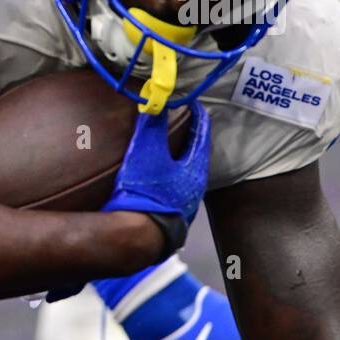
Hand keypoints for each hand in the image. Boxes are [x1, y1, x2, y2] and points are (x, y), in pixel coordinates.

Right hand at [102, 103, 209, 256]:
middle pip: (195, 157)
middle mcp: (194, 189)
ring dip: (177, 160)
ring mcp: (182, 206)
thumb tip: (156, 102)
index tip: (193, 105)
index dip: (198, 118)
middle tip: (182, 123)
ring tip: (166, 150)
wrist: (138, 237)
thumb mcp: (146, 152)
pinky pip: (171, 190)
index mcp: (195, 170)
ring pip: (184, 176)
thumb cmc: (146, 192)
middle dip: (189, 139)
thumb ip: (152, 126)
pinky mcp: (167, 218)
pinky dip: (166, 178)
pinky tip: (153, 180)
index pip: (201, 136)